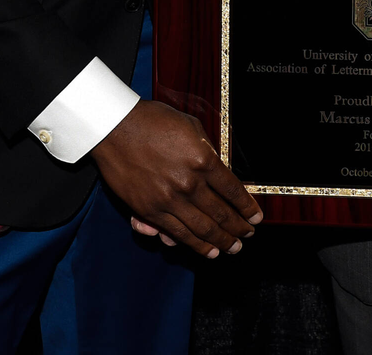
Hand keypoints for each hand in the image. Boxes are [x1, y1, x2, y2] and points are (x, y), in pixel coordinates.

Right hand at [93, 98, 262, 258]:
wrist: (115, 127)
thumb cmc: (153, 120)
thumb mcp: (191, 127)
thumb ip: (207, 150)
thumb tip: (220, 170)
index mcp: (203, 159)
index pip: (233, 191)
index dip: (247, 207)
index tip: (256, 217)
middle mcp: (189, 183)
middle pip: (221, 214)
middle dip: (238, 228)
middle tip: (248, 236)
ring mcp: (169, 200)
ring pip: (203, 229)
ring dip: (222, 242)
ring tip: (234, 248)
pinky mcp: (150, 211)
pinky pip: (178, 234)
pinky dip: (196, 245)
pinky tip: (209, 251)